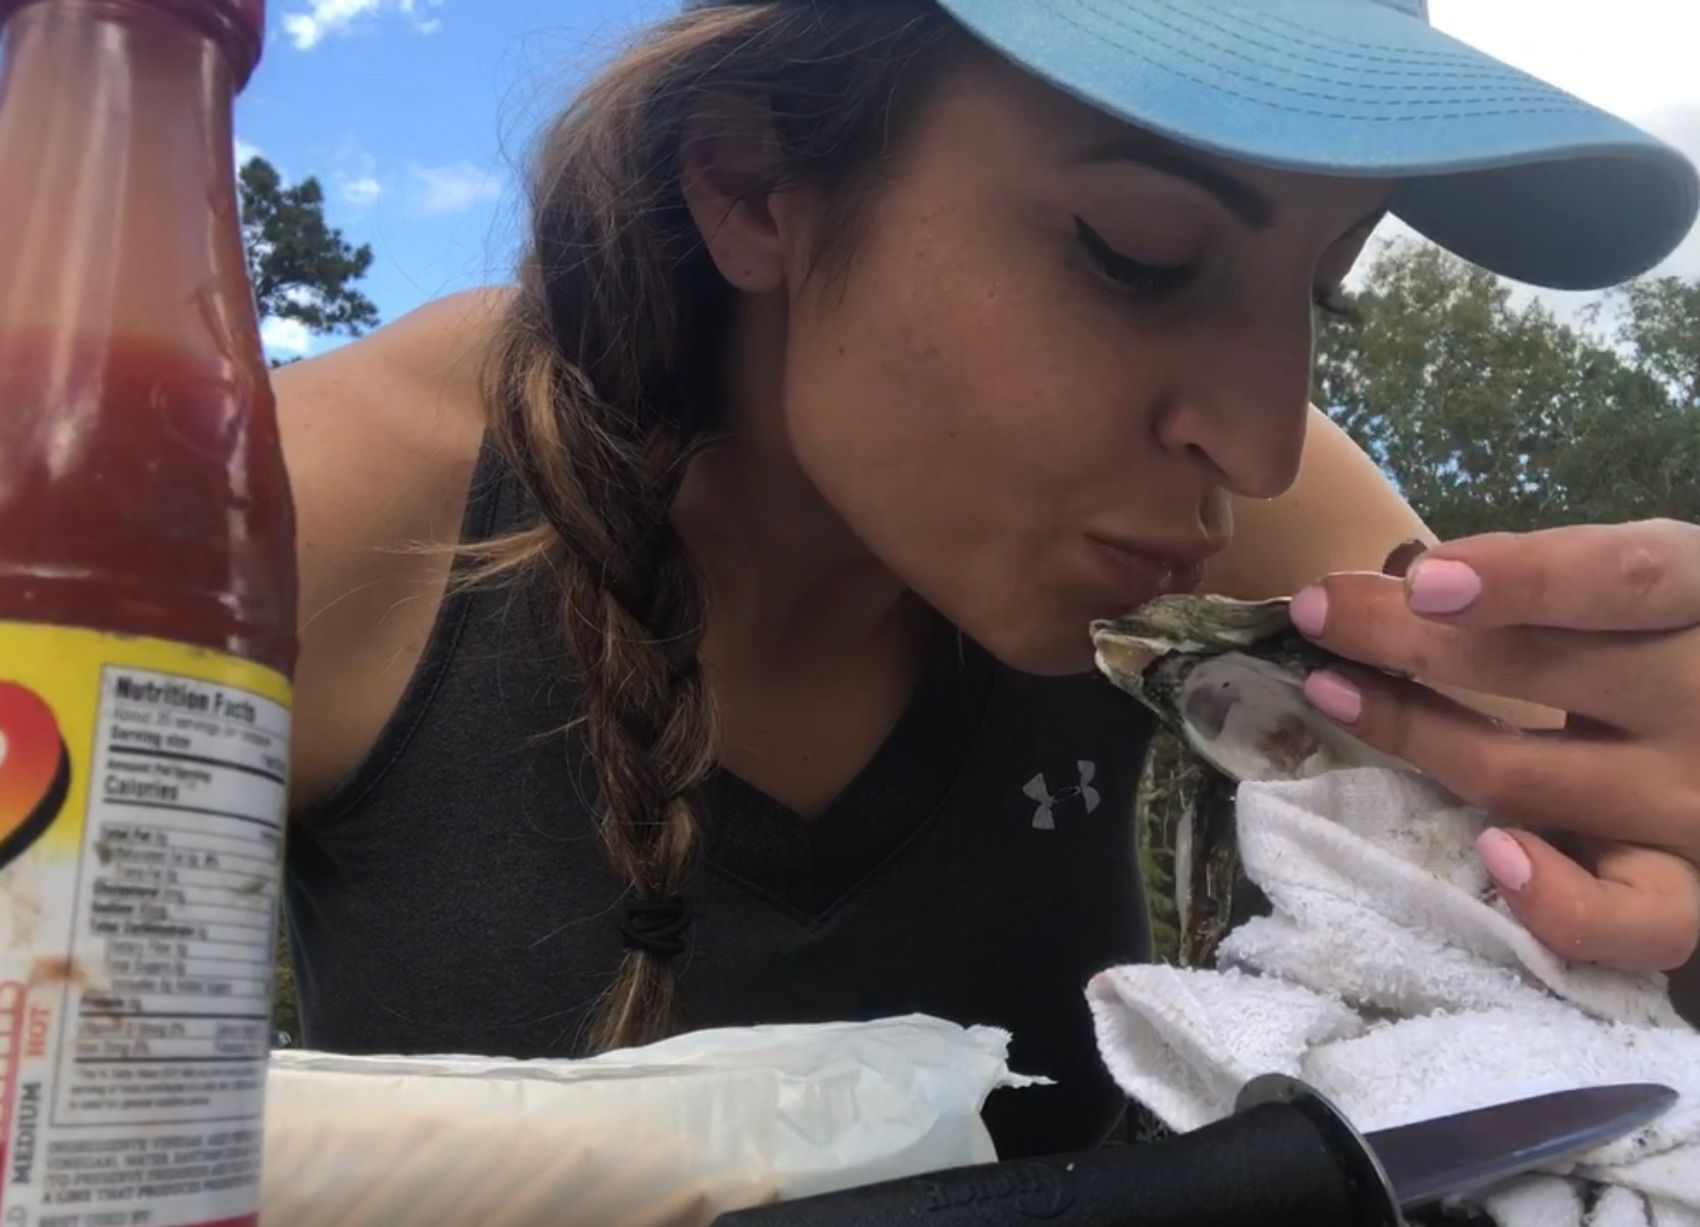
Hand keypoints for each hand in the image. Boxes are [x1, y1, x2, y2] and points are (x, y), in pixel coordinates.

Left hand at [1287, 520, 1699, 973]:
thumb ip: (1554, 587)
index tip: (1423, 582)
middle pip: (1540, 670)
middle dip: (1405, 639)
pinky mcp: (1698, 893)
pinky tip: (1493, 855)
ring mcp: (1698, 804)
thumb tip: (1394, 585)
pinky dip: (1556, 899)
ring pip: (1527, 777)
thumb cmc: (1674, 652)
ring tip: (1331, 694)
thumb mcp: (1638, 597)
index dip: (1525, 579)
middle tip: (1317, 613)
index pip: (1624, 578)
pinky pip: (1627, 920)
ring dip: (1413, 735)